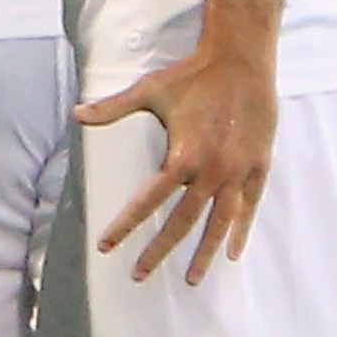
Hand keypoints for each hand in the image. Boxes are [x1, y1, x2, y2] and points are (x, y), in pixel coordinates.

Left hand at [76, 38, 277, 283]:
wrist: (242, 57)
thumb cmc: (194, 73)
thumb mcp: (149, 90)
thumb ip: (112, 108)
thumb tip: (76, 113)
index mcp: (183, 156)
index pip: (148, 201)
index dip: (125, 225)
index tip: (107, 246)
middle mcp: (212, 170)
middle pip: (182, 222)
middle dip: (159, 251)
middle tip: (140, 274)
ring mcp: (238, 171)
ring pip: (220, 223)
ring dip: (204, 253)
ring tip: (192, 279)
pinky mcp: (259, 165)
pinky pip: (250, 206)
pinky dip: (241, 230)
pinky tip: (232, 252)